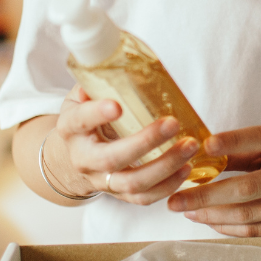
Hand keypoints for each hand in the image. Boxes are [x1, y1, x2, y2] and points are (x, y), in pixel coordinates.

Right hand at [52, 86, 199, 204]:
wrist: (74, 156)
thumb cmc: (85, 118)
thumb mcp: (82, 97)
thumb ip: (97, 81)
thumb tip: (117, 61)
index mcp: (71, 129)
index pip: (80, 121)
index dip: (97, 114)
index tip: (117, 106)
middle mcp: (83, 159)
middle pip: (112, 158)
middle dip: (145, 142)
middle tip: (173, 124)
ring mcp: (102, 181)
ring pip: (132, 183)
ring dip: (165, 167)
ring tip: (189, 147)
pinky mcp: (119, 195)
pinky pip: (144, 199)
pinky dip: (168, 187)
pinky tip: (187, 168)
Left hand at [166, 126, 260, 235]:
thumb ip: (244, 151)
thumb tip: (202, 155)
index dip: (234, 141)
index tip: (204, 144)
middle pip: (248, 188)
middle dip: (207, 195)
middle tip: (176, 199)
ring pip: (249, 215)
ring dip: (213, 215)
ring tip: (187, 211)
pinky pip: (259, 232)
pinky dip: (230, 229)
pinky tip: (210, 222)